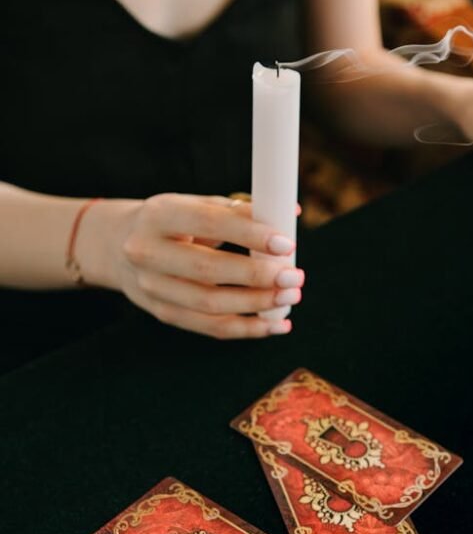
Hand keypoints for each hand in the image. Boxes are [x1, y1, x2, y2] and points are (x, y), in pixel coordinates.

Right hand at [82, 194, 303, 338]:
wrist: (118, 244)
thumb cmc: (173, 221)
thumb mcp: (196, 204)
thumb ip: (239, 210)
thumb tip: (289, 214)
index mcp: (158, 214)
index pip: (208, 222)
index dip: (249, 233)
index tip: (285, 244)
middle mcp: (146, 252)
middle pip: (206, 270)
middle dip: (256, 277)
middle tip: (293, 277)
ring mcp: (150, 286)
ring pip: (208, 305)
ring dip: (256, 306)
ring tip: (289, 298)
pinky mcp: (160, 312)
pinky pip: (207, 328)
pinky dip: (245, 329)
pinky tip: (274, 325)